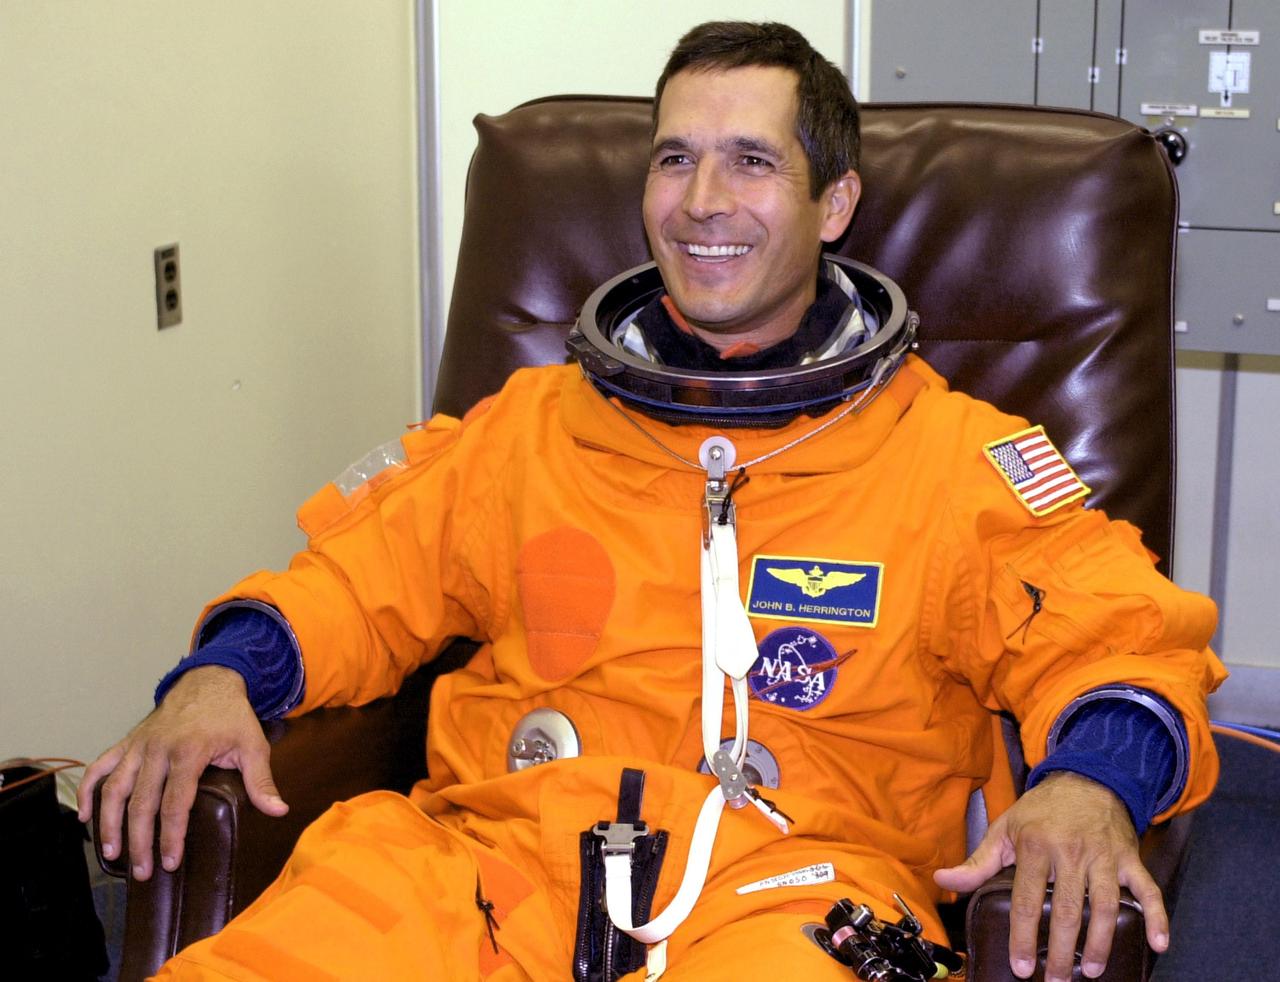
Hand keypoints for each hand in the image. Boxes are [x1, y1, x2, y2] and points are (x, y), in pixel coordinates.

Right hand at [76, 665, 287, 879]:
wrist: (208, 681)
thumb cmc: (231, 717)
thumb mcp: (253, 745)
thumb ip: (261, 781)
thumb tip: (279, 811)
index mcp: (189, 751)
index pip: (175, 803)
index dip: (171, 836)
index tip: (170, 862)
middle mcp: (158, 750)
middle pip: (141, 803)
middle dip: (139, 841)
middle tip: (142, 872)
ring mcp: (139, 745)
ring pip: (114, 788)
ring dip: (109, 823)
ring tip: (111, 854)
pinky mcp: (128, 742)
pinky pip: (100, 766)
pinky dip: (87, 790)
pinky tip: (84, 816)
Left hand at [933, 771, 1167, 981]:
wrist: (1086, 778)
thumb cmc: (1041, 810)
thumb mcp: (1005, 829)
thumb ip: (977, 862)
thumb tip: (943, 881)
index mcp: (1036, 846)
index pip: (1026, 900)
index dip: (1022, 937)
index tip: (1022, 967)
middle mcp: (1071, 851)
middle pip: (1067, 910)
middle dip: (1062, 950)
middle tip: (1056, 979)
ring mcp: (1104, 856)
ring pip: (1105, 905)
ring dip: (1101, 942)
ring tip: (1093, 970)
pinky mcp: (1130, 858)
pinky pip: (1148, 890)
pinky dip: (1158, 917)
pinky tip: (1159, 943)